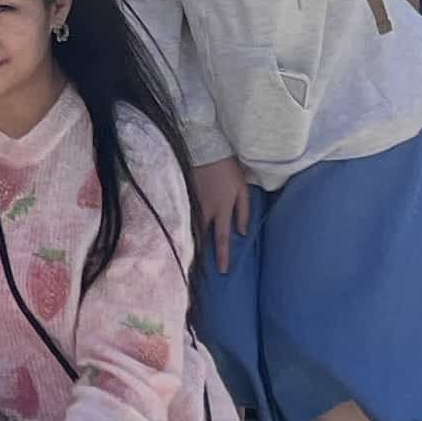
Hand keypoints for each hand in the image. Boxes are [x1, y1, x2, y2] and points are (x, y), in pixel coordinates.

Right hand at [190, 154, 252, 270]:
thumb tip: (241, 233)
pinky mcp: (183, 195)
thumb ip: (243, 212)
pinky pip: (183, 215)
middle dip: (199, 254)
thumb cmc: (227, 169)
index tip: (222, 271)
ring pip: (190, 227)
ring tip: (186, 257)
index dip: (222, 256)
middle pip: (201, 237)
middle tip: (196, 270)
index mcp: (221, 210)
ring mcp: (191, 203)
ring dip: (190, 242)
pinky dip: (182, 226)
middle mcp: (204, 210)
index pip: (221, 239)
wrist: (204, 148)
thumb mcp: (242, 190)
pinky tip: (178, 233)